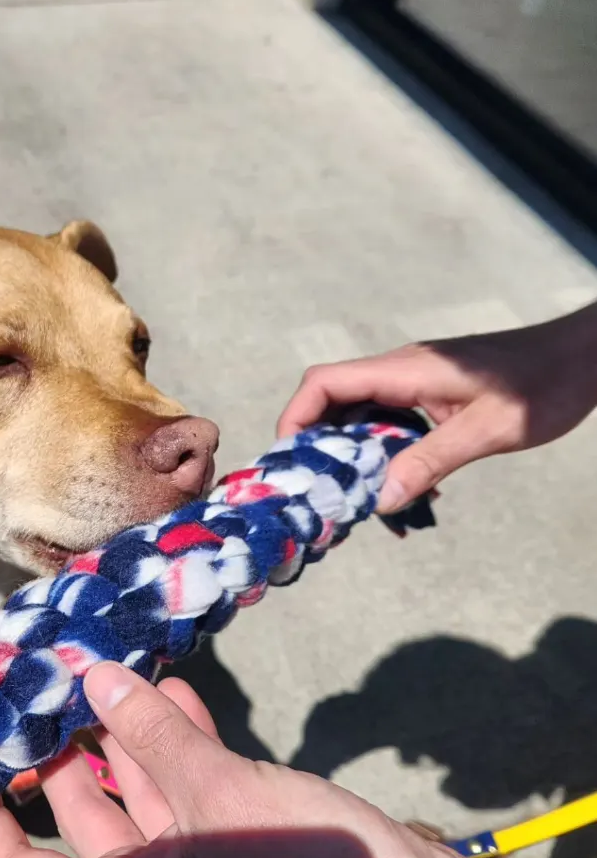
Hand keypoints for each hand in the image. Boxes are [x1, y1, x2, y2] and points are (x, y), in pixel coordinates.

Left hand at [0, 662, 556, 857]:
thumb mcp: (219, 794)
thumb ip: (153, 735)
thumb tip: (95, 680)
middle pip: (83, 817)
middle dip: (67, 750)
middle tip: (48, 685)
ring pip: (144, 793)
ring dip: (129, 735)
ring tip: (106, 671)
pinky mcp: (244, 842)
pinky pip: (195, 788)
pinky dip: (182, 742)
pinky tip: (172, 688)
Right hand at [278, 302, 596, 511]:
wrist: (586, 356)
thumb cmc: (544, 384)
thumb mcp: (489, 429)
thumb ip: (430, 461)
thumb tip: (378, 499)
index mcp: (405, 370)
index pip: (325, 382)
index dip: (295, 418)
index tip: (290, 461)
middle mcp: (401, 372)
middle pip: (334, 403)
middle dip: (320, 448)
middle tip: (322, 493)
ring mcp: (416, 382)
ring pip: (362, 418)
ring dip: (356, 457)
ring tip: (364, 501)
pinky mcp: (433, 395)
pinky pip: (393, 425)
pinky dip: (388, 456)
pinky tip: (409, 489)